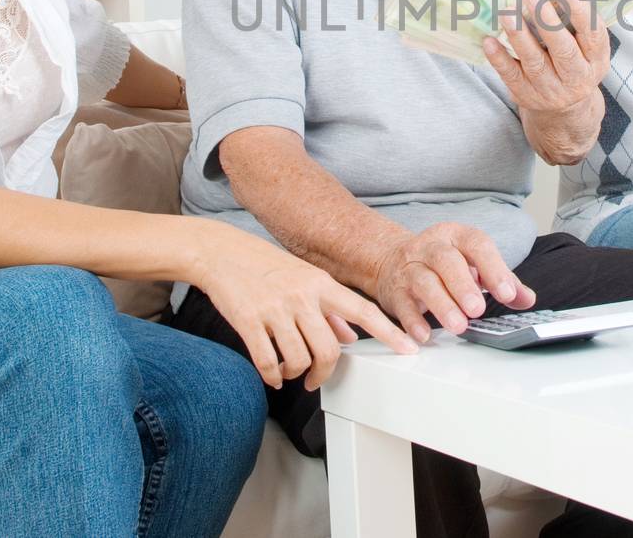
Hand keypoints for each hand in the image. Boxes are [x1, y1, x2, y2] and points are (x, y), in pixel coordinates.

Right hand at [191, 221, 416, 390]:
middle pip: (328, 350)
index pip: (364, 311)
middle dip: (323, 373)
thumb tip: (350, 336)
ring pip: (298, 359)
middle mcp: (302, 296)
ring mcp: (275, 309)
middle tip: (314, 379)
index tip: (409, 349)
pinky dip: (272, 376)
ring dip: (294, 374)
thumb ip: (330, 309)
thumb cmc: (266, 266)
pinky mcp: (250, 322)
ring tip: (289, 372)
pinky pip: (268, 362)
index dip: (389, 333)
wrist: (223, 253)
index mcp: (321, 285)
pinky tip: (272, 375)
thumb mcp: (305, 279)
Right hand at [373, 223, 536, 341]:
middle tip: (478, 310)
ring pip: (423, 281)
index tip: (507, 294)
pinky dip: (413, 321)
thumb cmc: (441, 264)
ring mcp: (410, 267)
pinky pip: (402, 305)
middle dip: (463, 285)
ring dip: (441, 305)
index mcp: (456, 236)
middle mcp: (431, 247)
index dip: (493, 268)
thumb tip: (526, 299)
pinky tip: (425, 335)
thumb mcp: (471, 263)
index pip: (477, 245)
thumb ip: (500, 279)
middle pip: (445, 261)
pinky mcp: (395, 290)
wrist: (391, 260)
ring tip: (458, 326)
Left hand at [483, 0, 610, 112]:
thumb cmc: (574, 62)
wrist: (564, 110)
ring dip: (519, 36)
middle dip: (548, 22)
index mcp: (596, 59)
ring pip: (534, 62)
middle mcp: (577, 77)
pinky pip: (511, 76)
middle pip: (563, 50)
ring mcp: (551, 89)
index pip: (593, 34)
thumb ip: (575, 22)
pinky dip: (499, 58)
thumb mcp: (586, 48)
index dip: (579, 11)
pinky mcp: (527, 95)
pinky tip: (489, 41)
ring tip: (507, 12)